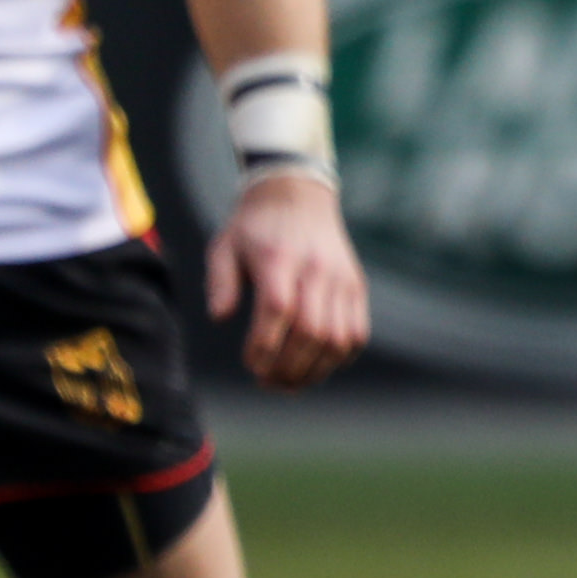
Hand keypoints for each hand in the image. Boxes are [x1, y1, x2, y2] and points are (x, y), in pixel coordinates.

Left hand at [207, 172, 369, 389]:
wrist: (297, 195)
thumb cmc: (255, 227)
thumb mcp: (224, 246)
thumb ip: (219, 282)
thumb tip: (220, 316)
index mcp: (279, 258)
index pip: (278, 311)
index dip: (265, 346)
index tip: (252, 365)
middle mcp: (315, 270)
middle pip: (310, 331)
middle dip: (288, 367)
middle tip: (269, 382)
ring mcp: (340, 279)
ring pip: (337, 339)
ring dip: (315, 369)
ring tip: (292, 381)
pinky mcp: (355, 287)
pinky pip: (356, 333)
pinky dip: (340, 357)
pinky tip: (318, 365)